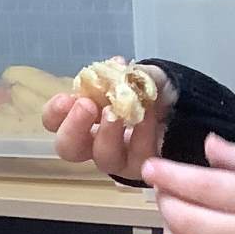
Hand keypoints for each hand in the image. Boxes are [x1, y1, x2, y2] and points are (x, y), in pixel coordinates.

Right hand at [42, 64, 170, 180]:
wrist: (180, 105)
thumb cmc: (148, 89)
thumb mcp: (136, 74)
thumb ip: (123, 72)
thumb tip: (114, 66)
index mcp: (81, 116)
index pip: (54, 121)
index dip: (54, 113)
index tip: (65, 99)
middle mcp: (93, 141)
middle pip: (67, 148)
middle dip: (73, 128)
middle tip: (86, 107)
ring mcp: (117, 158)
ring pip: (103, 158)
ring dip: (108, 133)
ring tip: (117, 112)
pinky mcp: (141, 167)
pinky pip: (137, 157)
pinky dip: (141, 135)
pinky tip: (147, 115)